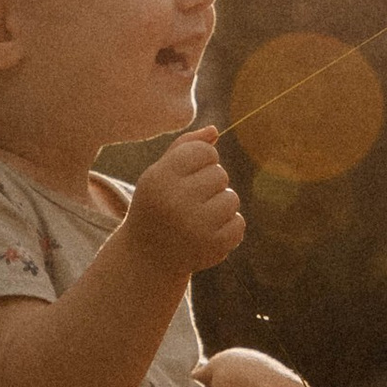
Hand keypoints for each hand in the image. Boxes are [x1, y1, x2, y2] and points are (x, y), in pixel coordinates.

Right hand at [124, 132, 244, 275]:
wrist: (148, 256)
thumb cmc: (157, 204)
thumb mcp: (161, 172)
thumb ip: (185, 147)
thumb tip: (214, 130)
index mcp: (160, 177)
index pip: (204, 152)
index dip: (202, 161)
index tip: (187, 175)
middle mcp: (176, 200)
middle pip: (220, 174)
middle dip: (210, 185)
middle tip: (189, 201)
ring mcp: (196, 226)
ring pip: (232, 198)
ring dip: (220, 206)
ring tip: (198, 217)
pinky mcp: (212, 246)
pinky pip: (239, 223)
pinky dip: (227, 227)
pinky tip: (206, 234)